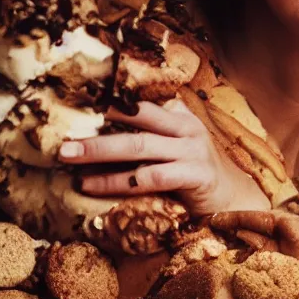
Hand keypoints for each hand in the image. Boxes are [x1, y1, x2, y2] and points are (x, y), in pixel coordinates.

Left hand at [58, 100, 270, 216]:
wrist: (233, 198)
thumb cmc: (195, 171)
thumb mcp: (178, 145)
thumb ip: (155, 130)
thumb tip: (110, 118)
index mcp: (181, 117)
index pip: (142, 102)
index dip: (112, 100)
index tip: (79, 100)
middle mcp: (188, 129)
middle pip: (138, 119)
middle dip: (99, 126)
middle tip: (65, 137)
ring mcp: (193, 151)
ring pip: (140, 147)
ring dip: (100, 152)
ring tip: (71, 158)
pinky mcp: (196, 176)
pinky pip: (150, 177)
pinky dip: (117, 182)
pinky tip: (93, 186)